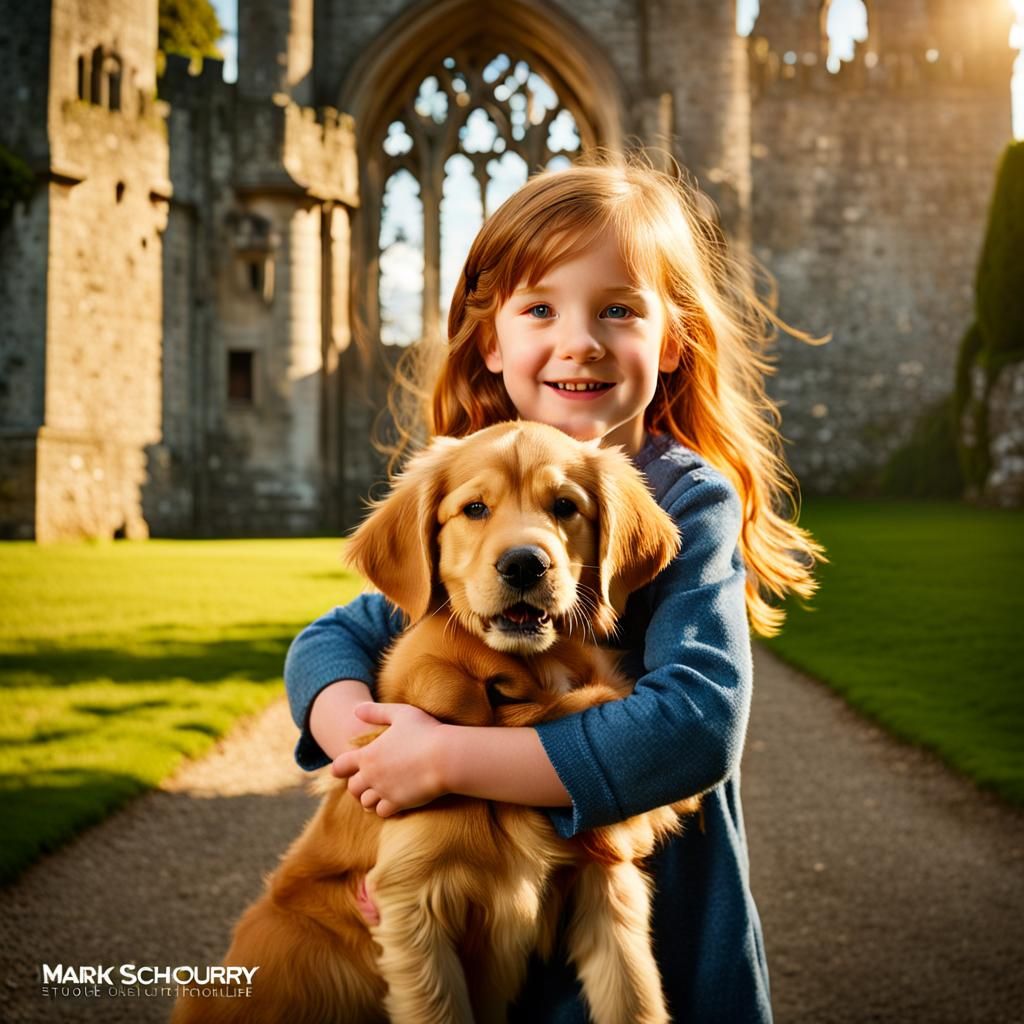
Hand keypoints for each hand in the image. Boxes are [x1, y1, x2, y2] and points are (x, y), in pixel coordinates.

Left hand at [331, 702, 447, 816]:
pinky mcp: (398, 803)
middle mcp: (371, 776)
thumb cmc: (425, 732)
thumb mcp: (400, 713)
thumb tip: (355, 710)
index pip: (340, 766)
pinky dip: (385, 808)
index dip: (340, 768)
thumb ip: (376, 711)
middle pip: (352, 788)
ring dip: (371, 798)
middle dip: (358, 785)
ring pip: (365, 803)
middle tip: (368, 781)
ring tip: (381, 792)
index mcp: (368, 755)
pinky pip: (382, 812)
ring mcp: (384, 791)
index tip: (343, 769)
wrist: (445, 757)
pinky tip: (395, 800)